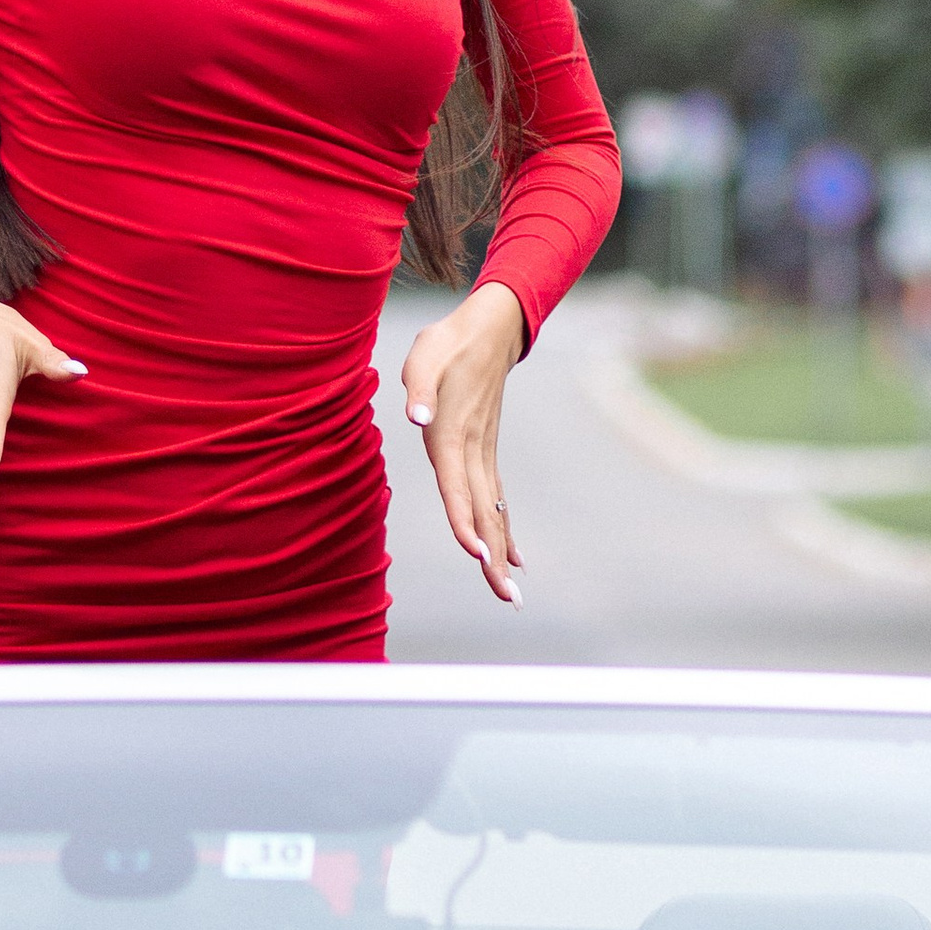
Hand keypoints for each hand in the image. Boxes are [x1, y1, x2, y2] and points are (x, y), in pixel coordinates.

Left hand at [400, 281, 527, 604]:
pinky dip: (503, 529)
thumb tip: (417, 417)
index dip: (464, 524)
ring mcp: (483, 453)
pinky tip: (514, 557)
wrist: (488, 329)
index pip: (457, 488)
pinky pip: (496, 499)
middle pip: (483, 513)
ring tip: (511, 594)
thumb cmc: (447, 343)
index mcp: (452, 435)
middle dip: (493, 559)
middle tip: (508, 600)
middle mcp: (471, 451)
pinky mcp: (486, 451)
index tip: (478, 558)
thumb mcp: (424, 357)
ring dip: (502, 553)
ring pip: (493, 512)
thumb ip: (419, 388)